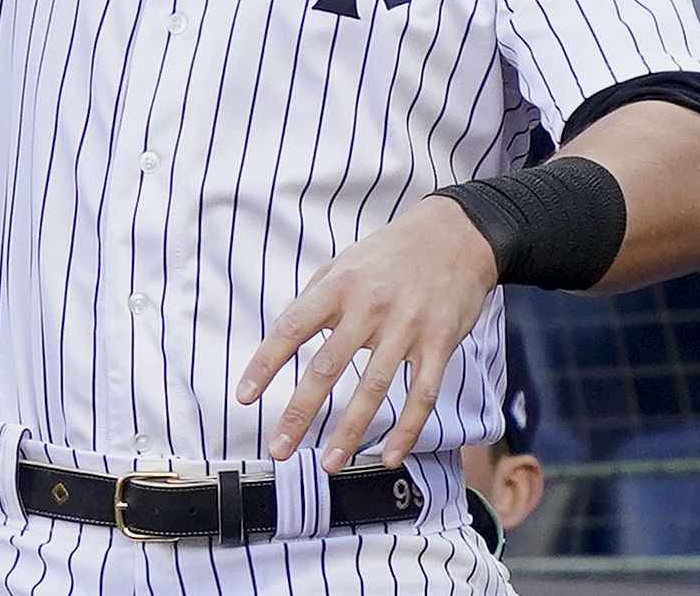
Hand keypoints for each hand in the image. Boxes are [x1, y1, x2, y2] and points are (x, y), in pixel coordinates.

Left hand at [236, 197, 495, 471]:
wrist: (455, 235)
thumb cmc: (390, 253)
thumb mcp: (344, 263)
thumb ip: (315, 299)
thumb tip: (283, 336)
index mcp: (338, 286)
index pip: (291, 328)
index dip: (265, 364)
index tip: (244, 395)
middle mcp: (370, 307)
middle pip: (328, 367)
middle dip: (300, 412)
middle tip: (279, 447)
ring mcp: (407, 327)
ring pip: (374, 388)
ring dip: (349, 431)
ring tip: (328, 463)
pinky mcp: (439, 344)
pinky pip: (421, 395)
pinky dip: (407, 430)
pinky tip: (390, 456)